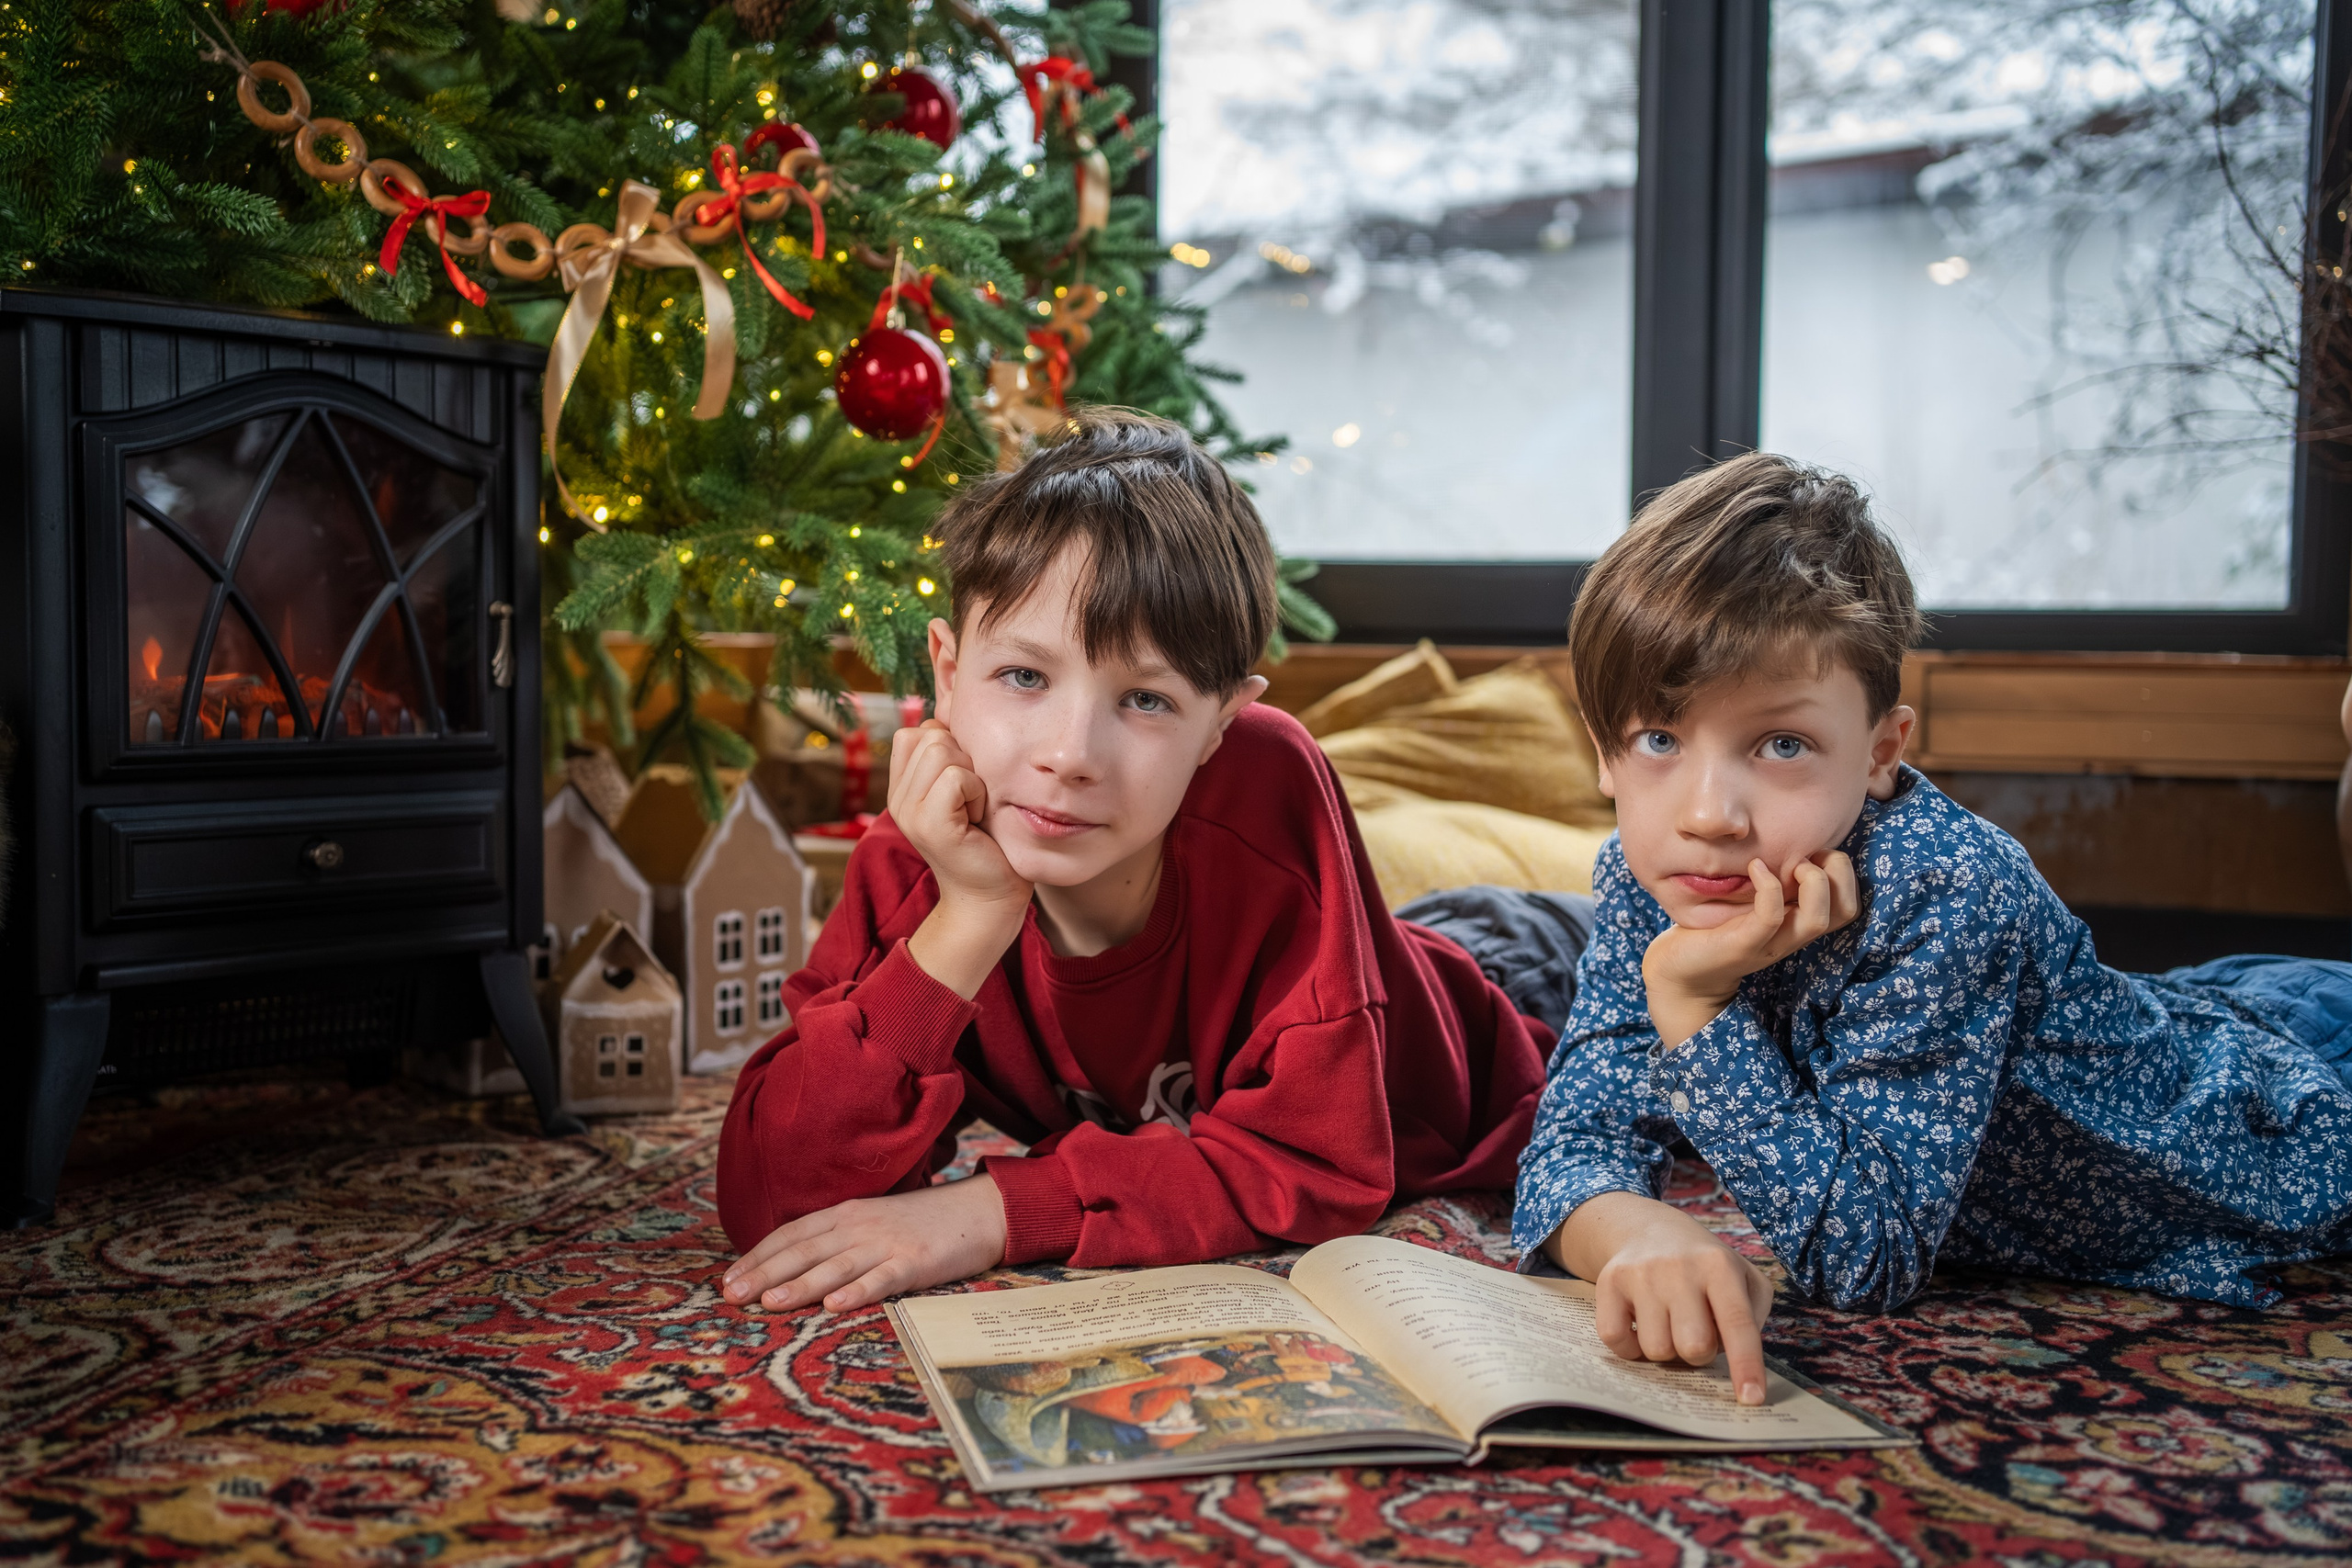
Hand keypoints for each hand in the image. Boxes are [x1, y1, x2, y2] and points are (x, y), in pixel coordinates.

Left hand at [722, 1175, 1008, 1312]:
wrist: (978, 1210)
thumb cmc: (921, 1222)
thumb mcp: (872, 1221)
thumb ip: (837, 1238)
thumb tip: (793, 1264)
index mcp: (845, 1214)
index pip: (791, 1234)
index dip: (757, 1256)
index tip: (728, 1279)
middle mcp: (859, 1225)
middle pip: (804, 1250)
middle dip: (763, 1274)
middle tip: (731, 1297)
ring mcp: (886, 1244)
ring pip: (834, 1266)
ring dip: (799, 1285)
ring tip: (769, 1303)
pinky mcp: (915, 1262)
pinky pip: (881, 1279)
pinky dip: (857, 1292)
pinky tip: (835, 1306)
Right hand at [887, 720, 1032, 997]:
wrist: (989, 899)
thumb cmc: (987, 843)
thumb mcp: (964, 792)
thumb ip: (952, 758)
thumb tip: (953, 713)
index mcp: (902, 788)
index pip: (914, 731)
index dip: (949, 745)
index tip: (964, 785)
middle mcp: (897, 798)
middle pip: (930, 734)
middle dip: (964, 758)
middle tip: (971, 800)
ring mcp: (909, 812)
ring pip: (942, 750)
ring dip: (972, 776)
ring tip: (973, 809)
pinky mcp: (929, 824)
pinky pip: (957, 777)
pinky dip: (977, 792)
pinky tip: (977, 819)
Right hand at [1550, 1191, 1774, 1404]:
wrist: (1648, 1228)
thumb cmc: (1704, 1265)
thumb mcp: (1743, 1276)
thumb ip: (1753, 1315)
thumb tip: (1739, 1357)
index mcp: (1719, 1266)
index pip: (1737, 1323)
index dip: (1746, 1365)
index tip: (1751, 1399)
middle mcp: (1679, 1268)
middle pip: (1693, 1347)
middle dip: (1699, 1354)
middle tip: (1697, 1334)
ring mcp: (1640, 1274)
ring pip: (1656, 1350)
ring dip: (1666, 1350)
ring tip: (1669, 1326)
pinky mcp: (1609, 1283)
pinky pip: (1616, 1340)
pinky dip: (1630, 1347)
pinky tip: (1639, 1327)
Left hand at [1643, 851, 1858, 1047]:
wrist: (1678, 970)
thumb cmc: (1713, 925)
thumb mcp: (1750, 899)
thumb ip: (1772, 879)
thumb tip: (1784, 836)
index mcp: (1798, 923)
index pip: (1849, 904)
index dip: (1844, 873)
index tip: (1812, 852)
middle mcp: (1791, 936)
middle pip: (1846, 910)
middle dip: (1839, 872)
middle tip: (1805, 855)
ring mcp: (1770, 943)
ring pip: (1818, 919)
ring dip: (1812, 881)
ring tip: (1789, 863)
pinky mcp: (1742, 944)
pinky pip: (1771, 916)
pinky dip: (1769, 886)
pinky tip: (1755, 867)